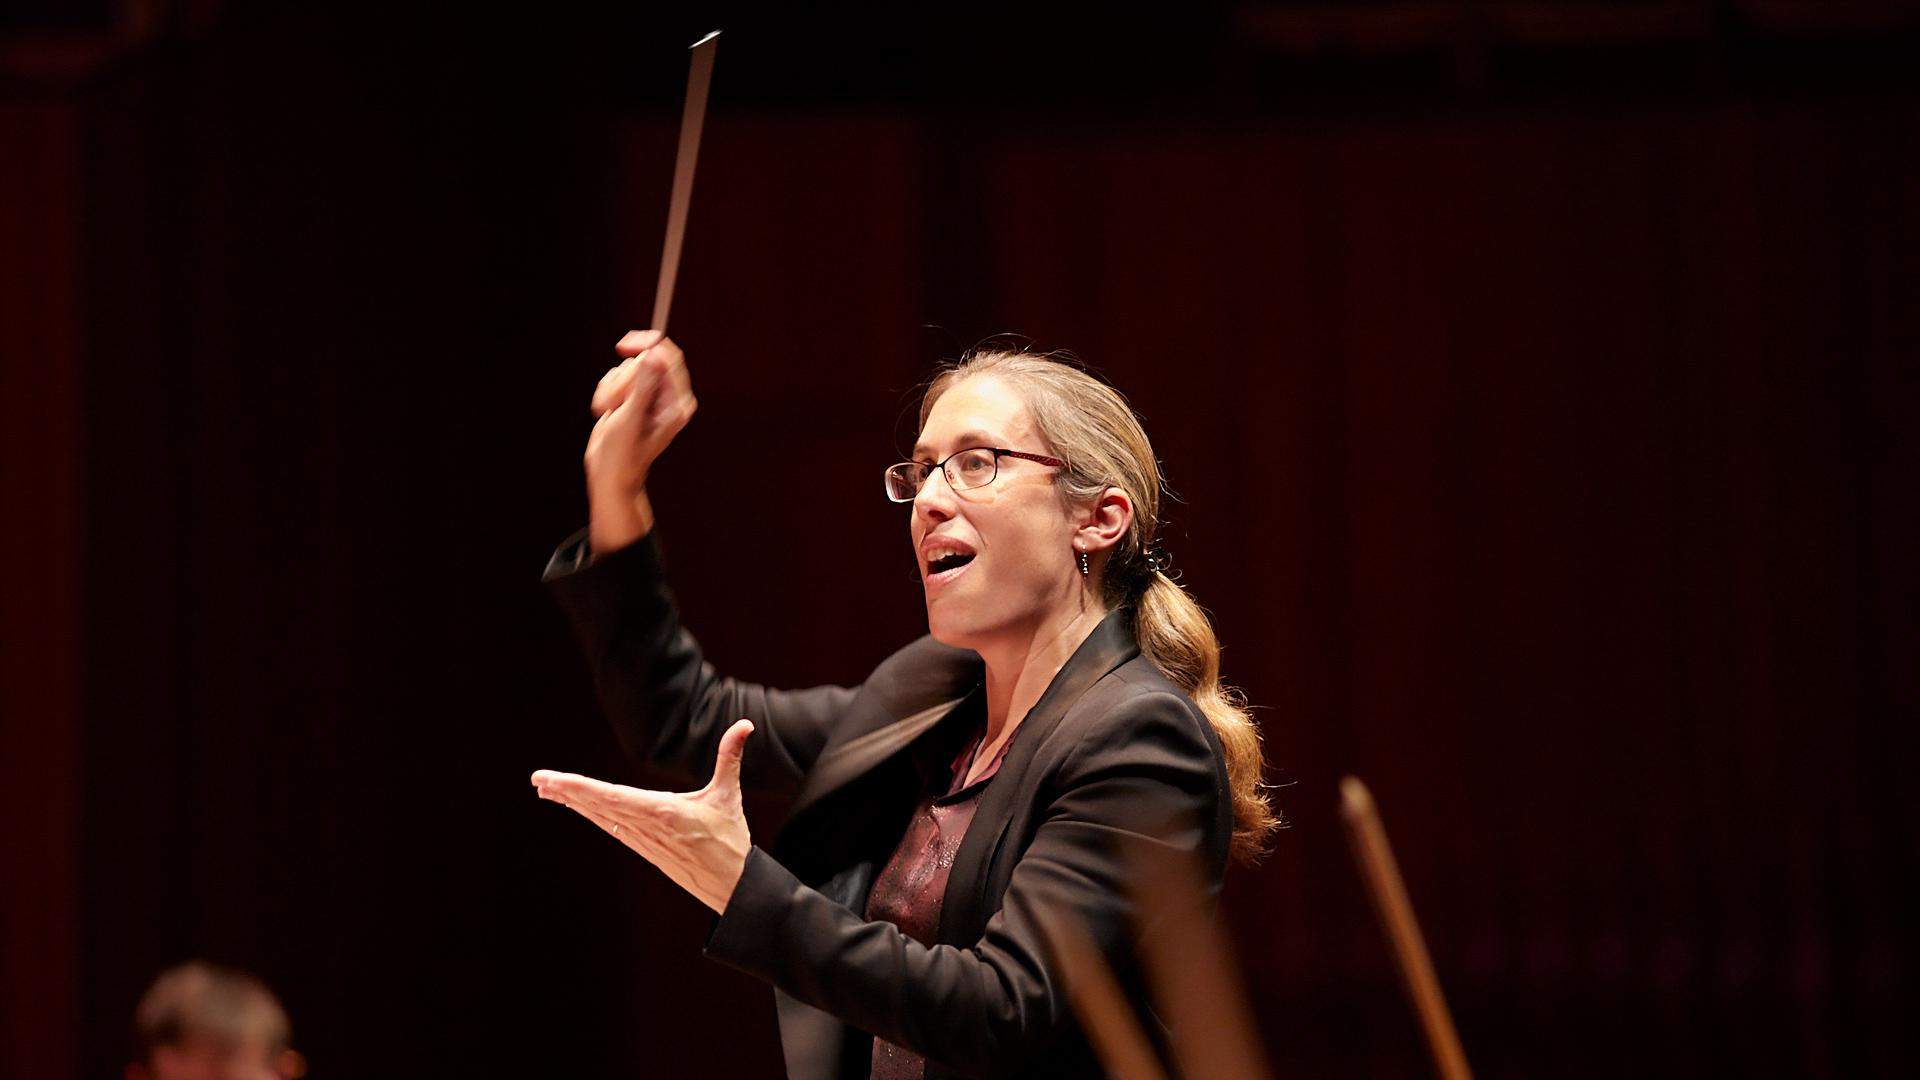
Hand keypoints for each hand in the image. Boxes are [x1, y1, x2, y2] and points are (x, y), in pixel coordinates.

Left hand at [531, 719, 752, 913]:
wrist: (731, 887)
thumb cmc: (730, 840)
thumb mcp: (729, 796)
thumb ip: (730, 757)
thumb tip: (746, 724)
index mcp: (662, 812)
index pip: (611, 796)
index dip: (579, 787)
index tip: (554, 780)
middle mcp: (645, 827)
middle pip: (597, 806)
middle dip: (566, 791)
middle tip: (537, 779)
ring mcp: (642, 840)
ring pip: (600, 817)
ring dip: (574, 802)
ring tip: (547, 790)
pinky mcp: (645, 848)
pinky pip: (611, 827)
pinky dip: (592, 814)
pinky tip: (578, 807)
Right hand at [583, 330, 696, 552]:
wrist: (609, 474)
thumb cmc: (623, 456)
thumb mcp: (632, 419)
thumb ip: (643, 386)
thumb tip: (655, 356)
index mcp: (676, 402)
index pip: (669, 358)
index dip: (648, 345)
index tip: (624, 346)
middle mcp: (666, 396)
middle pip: (644, 360)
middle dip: (623, 379)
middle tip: (617, 404)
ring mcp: (648, 395)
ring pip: (627, 369)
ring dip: (612, 389)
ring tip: (612, 413)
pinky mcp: (632, 397)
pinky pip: (615, 378)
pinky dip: (607, 393)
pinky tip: (608, 413)